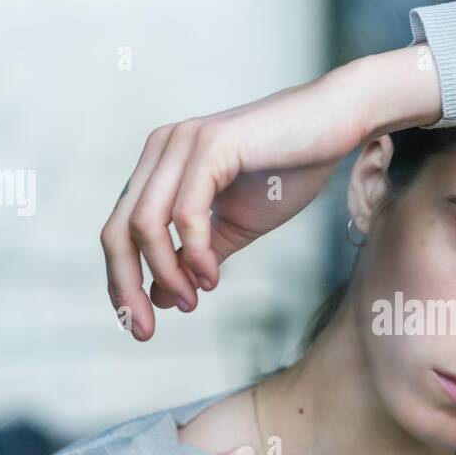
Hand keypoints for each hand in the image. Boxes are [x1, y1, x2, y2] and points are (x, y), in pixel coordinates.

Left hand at [101, 46, 440, 340]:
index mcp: (160, 166)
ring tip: (193, 301)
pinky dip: (195, 253)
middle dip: (126, 287)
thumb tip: (160, 298)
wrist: (337, 124)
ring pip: (145, 225)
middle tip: (147, 330)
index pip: (119, 230)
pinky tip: (213, 277)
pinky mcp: (212, 143)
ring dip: (165, 274)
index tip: (141, 326)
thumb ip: (196, 257)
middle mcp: (162, 149)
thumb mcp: (236, 227)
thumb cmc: (291, 169)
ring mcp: (183, 142)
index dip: (121, 282)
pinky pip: (186, 212)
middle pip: (117, 230)